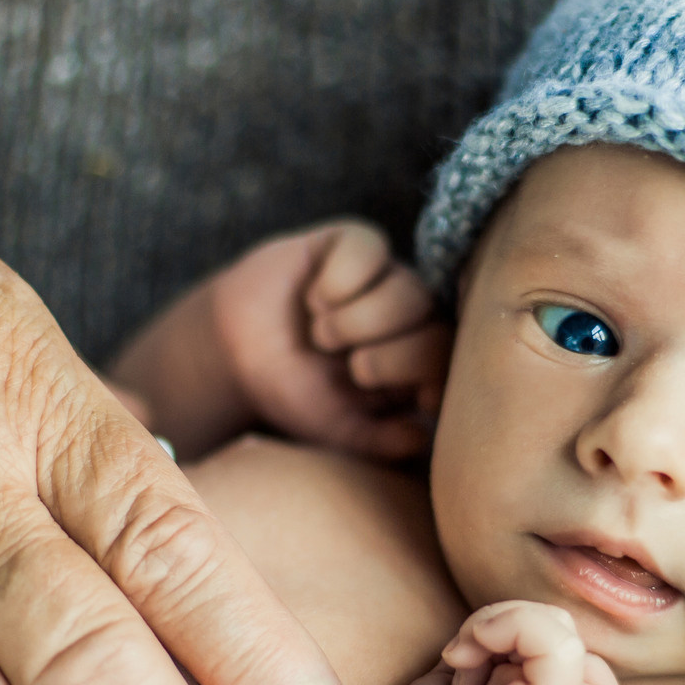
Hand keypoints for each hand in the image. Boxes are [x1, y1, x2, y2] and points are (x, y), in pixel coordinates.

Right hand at [117, 219, 448, 460]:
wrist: (236, 355)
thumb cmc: (296, 392)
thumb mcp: (335, 429)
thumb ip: (378, 440)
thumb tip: (420, 438)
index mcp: (415, 361)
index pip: (448, 359)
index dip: (427, 373)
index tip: (404, 395)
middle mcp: (409, 317)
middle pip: (435, 323)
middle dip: (394, 355)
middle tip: (354, 369)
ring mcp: (384, 277)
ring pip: (408, 287)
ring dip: (360, 320)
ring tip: (321, 336)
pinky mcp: (351, 244)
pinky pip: (369, 246)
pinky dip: (341, 278)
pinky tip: (314, 297)